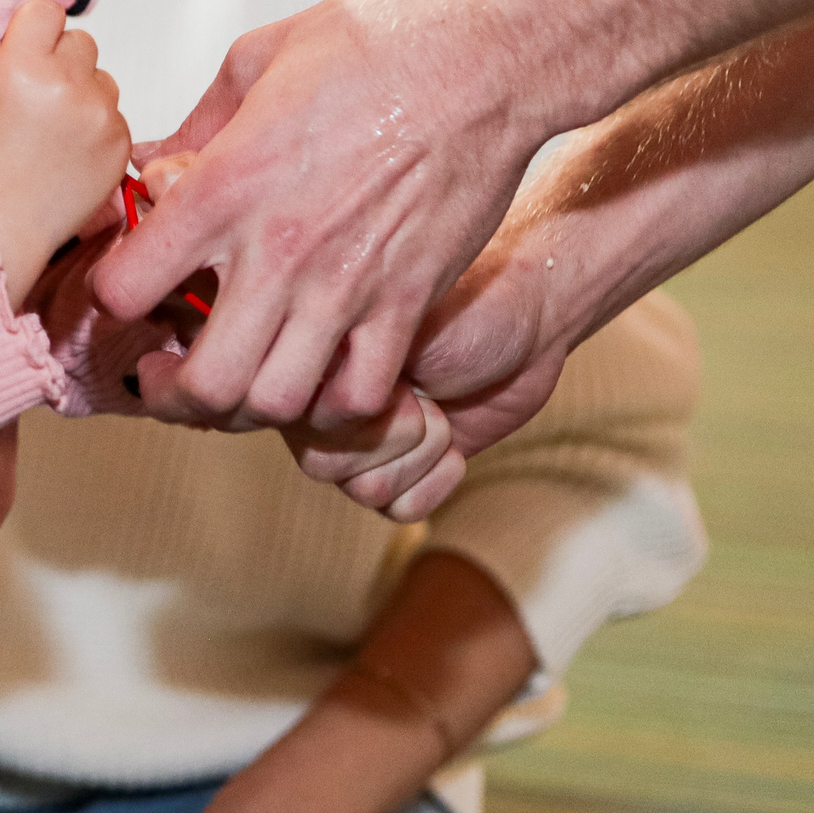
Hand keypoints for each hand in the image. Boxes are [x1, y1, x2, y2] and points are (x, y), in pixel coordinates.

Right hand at [0, 0, 129, 306]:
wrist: (0, 223)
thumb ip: (13, 57)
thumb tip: (44, 41)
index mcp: (21, 65)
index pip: (47, 11)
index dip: (39, 28)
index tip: (35, 45)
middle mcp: (65, 82)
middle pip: (82, 41)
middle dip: (64, 62)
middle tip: (43, 97)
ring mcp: (99, 113)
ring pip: (103, 79)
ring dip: (85, 96)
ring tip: (57, 133)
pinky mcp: (121, 142)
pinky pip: (116, 116)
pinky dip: (98, 130)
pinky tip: (72, 154)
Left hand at [90, 0, 538, 433]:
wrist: (485, 57)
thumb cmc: (373, 44)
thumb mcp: (255, 62)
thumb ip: (196, 128)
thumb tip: (154, 166)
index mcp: (223, 188)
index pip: (126, 288)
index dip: (111, 297)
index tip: (123, 289)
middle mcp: (278, 252)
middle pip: (204, 381)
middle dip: (172, 390)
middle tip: (168, 372)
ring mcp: (346, 287)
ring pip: (277, 402)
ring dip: (250, 404)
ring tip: (241, 377)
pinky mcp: (409, 303)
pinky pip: (360, 396)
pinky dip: (334, 403)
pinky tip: (319, 371)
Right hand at [272, 240, 572, 519]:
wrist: (526, 319)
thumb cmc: (461, 304)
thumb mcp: (390, 319)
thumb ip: (331, 362)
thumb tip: (295, 398)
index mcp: (302, 360)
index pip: (287, 417)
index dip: (342, 404)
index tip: (377, 365)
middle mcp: (323, 403)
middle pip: (321, 464)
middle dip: (387, 429)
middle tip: (415, 390)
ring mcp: (362, 439)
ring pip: (364, 490)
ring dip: (419, 449)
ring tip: (437, 407)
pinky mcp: (403, 468)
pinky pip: (400, 508)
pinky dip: (437, 477)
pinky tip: (451, 433)